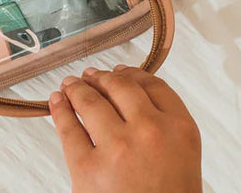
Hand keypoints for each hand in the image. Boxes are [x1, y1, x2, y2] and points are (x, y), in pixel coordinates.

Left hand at [50, 66, 201, 192]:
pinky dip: (60, 110)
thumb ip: (165, 126)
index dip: (134, 74)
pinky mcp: (88, 168)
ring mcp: (117, 146)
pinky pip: (69, 128)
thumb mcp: (183, 159)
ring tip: (70, 86)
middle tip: (91, 75)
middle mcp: (150, 130)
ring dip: (77, 88)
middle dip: (102, 78)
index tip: (122, 72)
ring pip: (91, 101)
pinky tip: (56, 102)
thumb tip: (132, 95)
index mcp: (180, 129)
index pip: (153, 86)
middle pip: (121, 87)